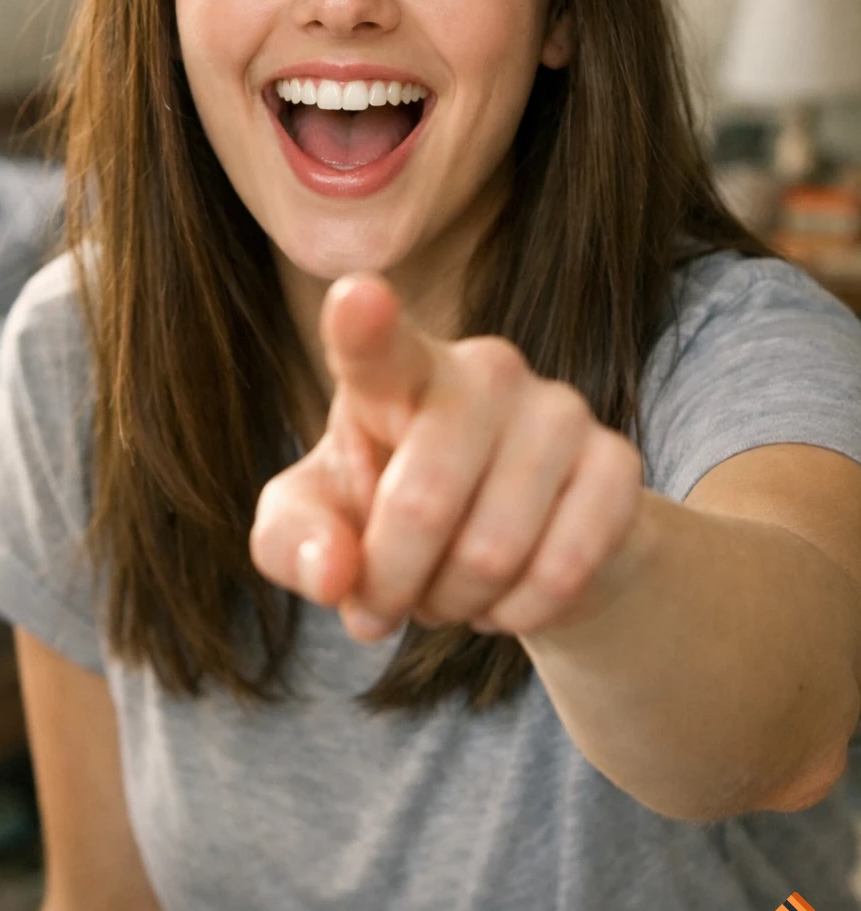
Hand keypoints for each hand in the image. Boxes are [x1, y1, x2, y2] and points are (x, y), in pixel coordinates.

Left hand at [249, 272, 644, 643]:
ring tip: (448, 588)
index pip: (375, 346)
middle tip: (389, 599)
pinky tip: (508, 593)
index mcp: (396, 370)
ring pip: (492, 553)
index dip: (363, 324)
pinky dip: (521, 611)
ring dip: (455, 602)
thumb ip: (294, 543)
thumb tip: (335, 574)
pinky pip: (563, 571)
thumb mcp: (315, 525)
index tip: (356, 298)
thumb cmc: (387, 512)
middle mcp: (483, 370)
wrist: (513, 537)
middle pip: (422, 504)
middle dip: (393, 583)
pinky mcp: (617, 461)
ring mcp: (559, 408)